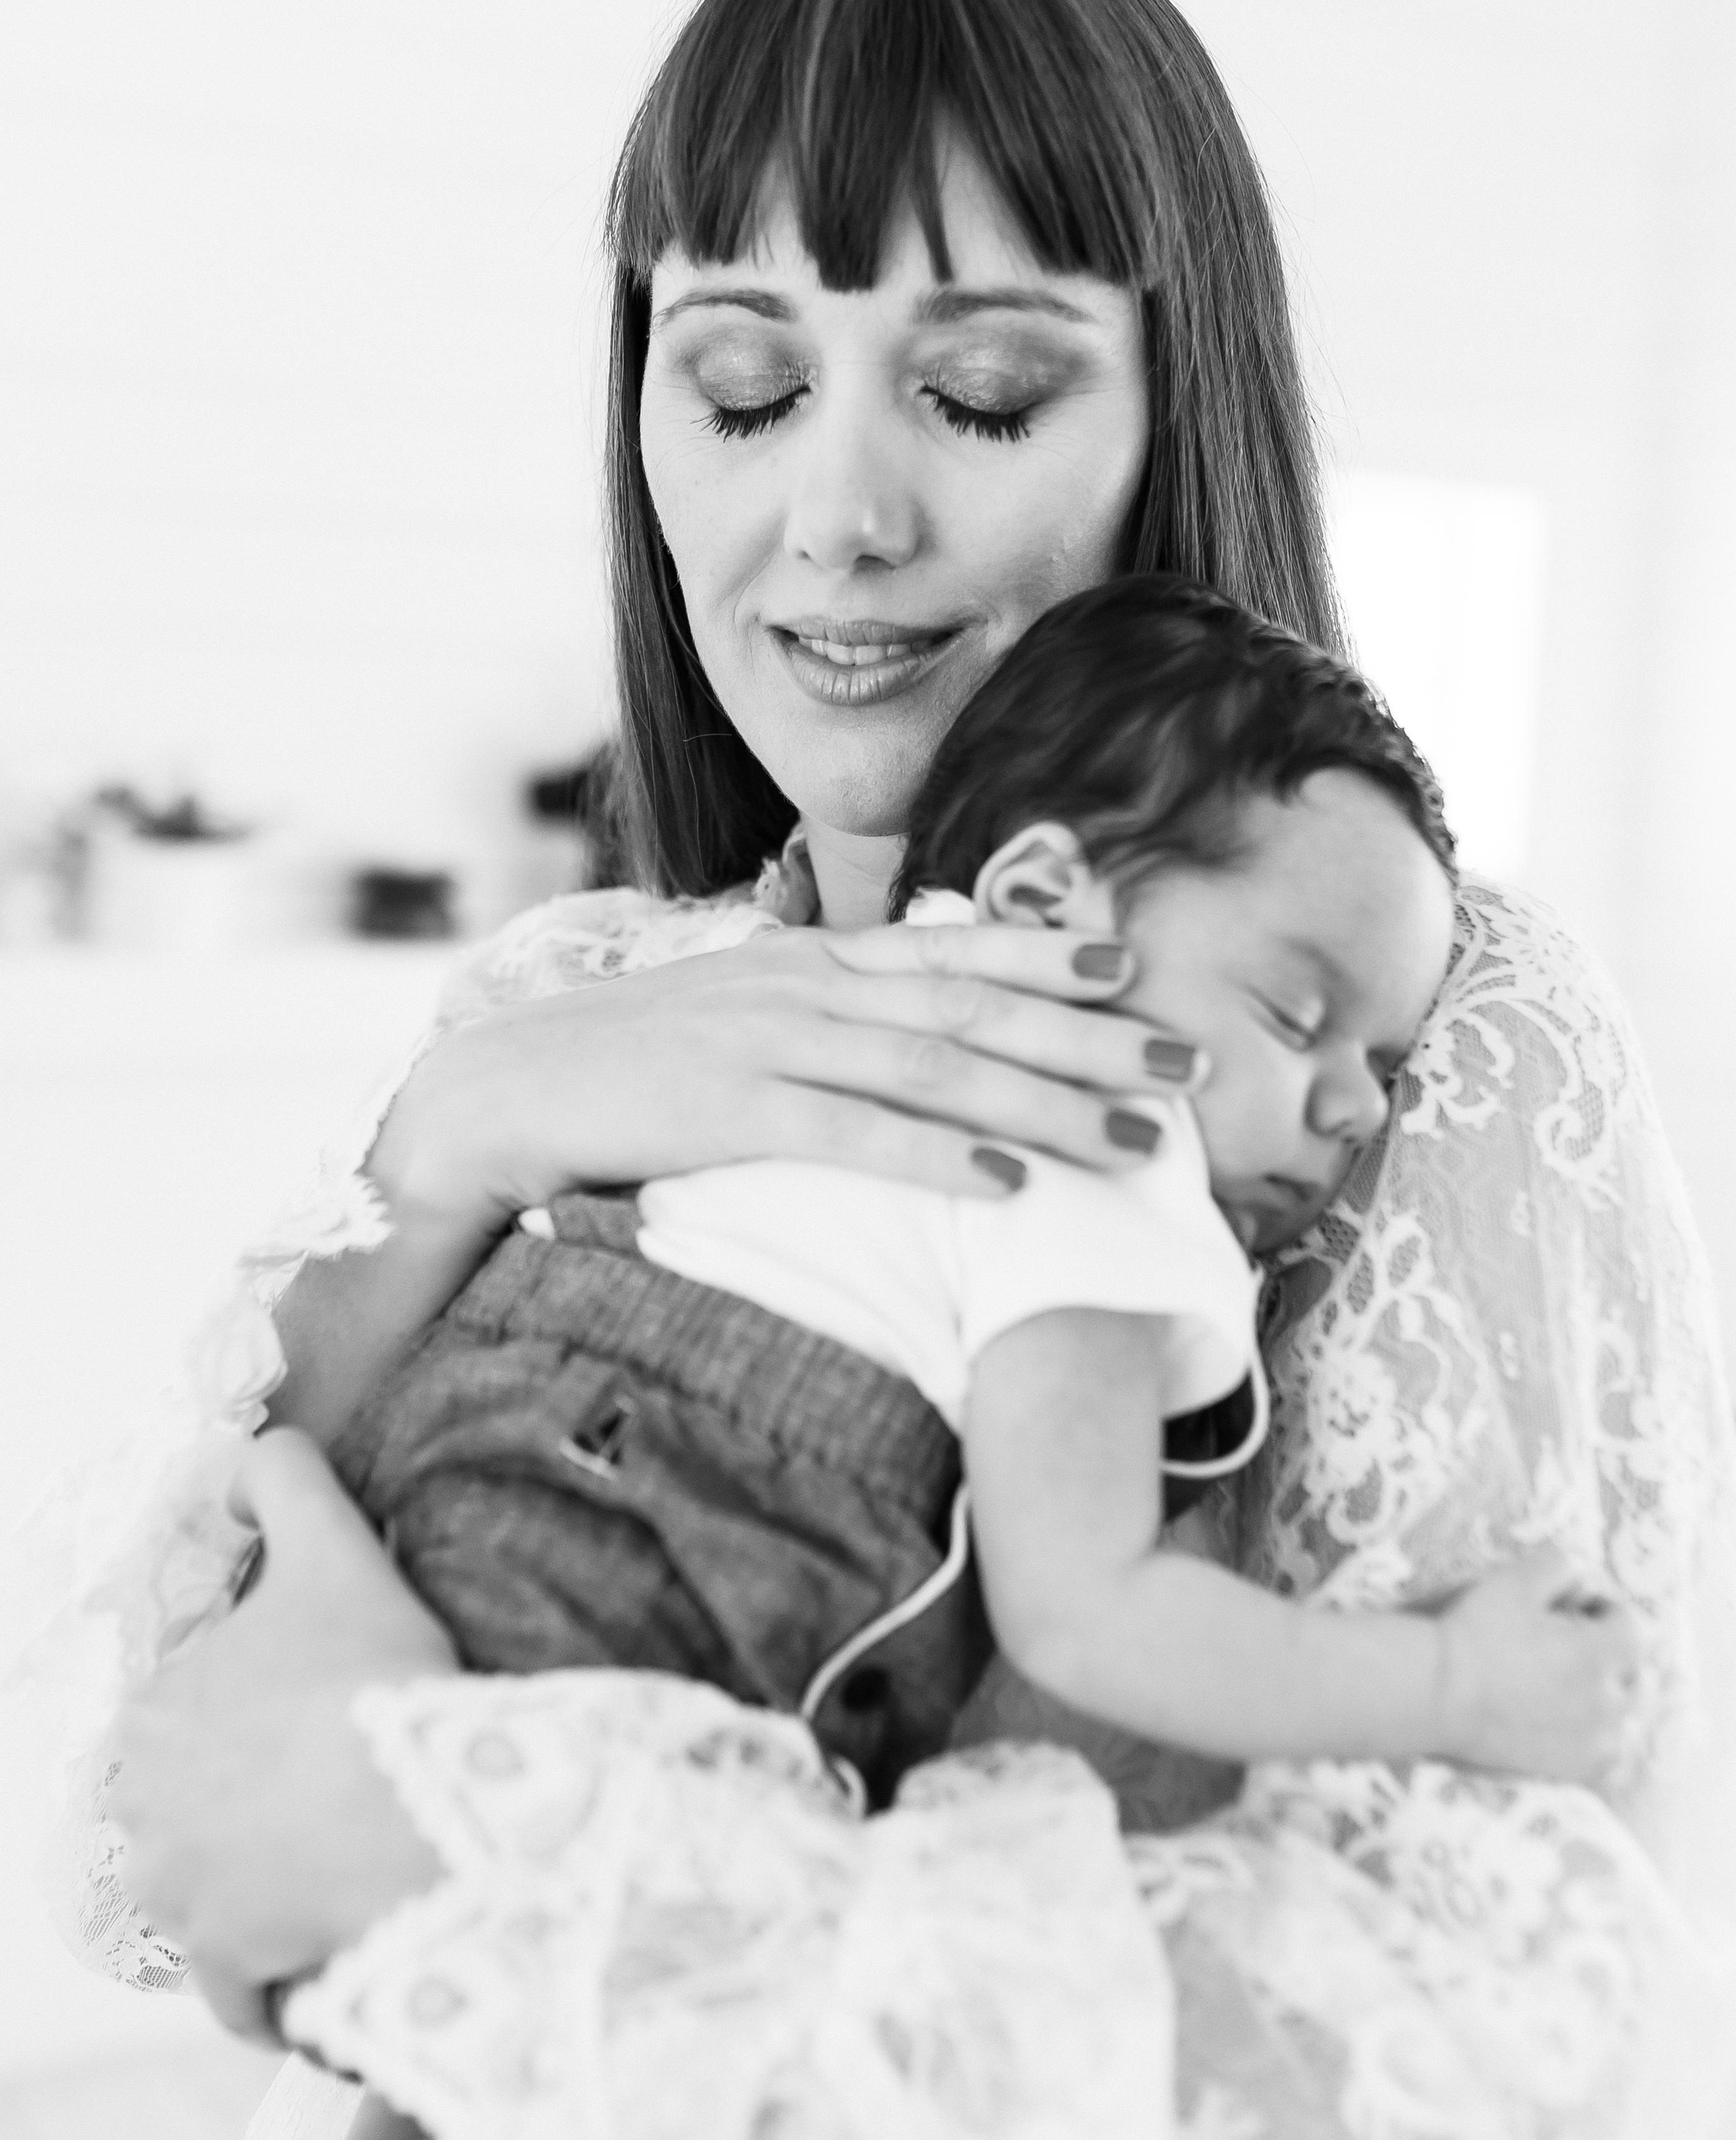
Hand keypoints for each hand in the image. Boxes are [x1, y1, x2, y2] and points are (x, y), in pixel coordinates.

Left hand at [110, 1432, 455, 2036]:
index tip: (322, 1718)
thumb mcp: (333, 1546)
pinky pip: (243, 1994)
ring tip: (342, 1876)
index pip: (194, 1721)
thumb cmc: (372, 1677)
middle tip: (339, 1796)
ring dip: (261, 1899)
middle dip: (248, 1814)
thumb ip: (284, 1480)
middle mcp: (143, 1815)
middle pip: (195, 1814)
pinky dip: (275, 1989)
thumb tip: (247, 1454)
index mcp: (154, 1714)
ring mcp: (182, 1901)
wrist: (414, 1806)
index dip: (260, 1716)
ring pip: (214, 1902)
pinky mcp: (229, 1970)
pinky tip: (324, 1961)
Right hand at [370, 919, 1202, 1233]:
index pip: (951, 950)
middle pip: (973, 1010)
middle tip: (1185, 1066)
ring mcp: (771, 1044)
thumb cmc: (629, 1064)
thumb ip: (817, 1011)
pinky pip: (856, 1136)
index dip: (1047, 957)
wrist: (503, 1089)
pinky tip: (1008, 1189)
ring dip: (1046, 1106)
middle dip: (1089, 1038)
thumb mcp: (735, 1012)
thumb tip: (889, 1019)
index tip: (1132, 969)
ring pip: (937, 1072)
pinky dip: (937, 1161)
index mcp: (810, 961)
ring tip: (1135, 1143)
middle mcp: (806, 988)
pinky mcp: (733, 1110)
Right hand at [1434, 1550, 1642, 1783]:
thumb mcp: (1515, 1581)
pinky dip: (1607, 1744)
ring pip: (1629, 1718)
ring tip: (1577, 1691)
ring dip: (1614, 1700)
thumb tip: (1584, 1572)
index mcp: (1600, 1652)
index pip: (1635, 1627)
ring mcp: (1594, 1740)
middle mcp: (1608, 1700)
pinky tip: (1580, 1731)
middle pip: (1637, 1674)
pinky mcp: (1574, 1769)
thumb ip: (1561, 1567)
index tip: (1580, 1608)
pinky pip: (1614, 1761)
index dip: (1609, 1611)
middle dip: (1615, 1656)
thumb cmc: (1474, 1634)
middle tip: (1574, 1648)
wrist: (1437, 1695)